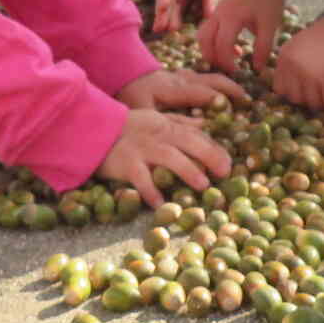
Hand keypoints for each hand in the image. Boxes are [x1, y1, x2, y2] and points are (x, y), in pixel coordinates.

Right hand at [97, 108, 231, 207]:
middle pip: (188, 143)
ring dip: (188, 170)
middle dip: (209, 156)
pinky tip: (160, 204)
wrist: (94, 128)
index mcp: (166, 125)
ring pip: (169, 158)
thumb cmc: (127, 126)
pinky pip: (141, 179)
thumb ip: (180, 122)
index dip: (214, 147)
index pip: (195, 135)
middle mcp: (157, 136)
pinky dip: (151, 191)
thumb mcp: (155, 118)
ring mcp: (142, 149)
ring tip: (203, 185)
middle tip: (225, 172)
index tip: (229, 161)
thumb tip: (205, 123)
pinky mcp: (127, 164)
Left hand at [117, 67, 247, 111]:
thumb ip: (167, 119)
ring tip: (242, 95)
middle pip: (212, 79)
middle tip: (247, 100)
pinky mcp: (180, 75)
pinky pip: (203, 76)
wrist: (119, 71)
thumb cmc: (130, 94)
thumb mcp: (143, 110)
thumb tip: (197, 127)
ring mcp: (182, 74)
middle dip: (231, 88)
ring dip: (226, 83)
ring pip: (210, 75)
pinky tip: (224, 91)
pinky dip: (216, 82)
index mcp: (174, 87)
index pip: (203, 92)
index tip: (236, 108)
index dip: (220, 99)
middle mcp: (182, 78)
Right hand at [197, 0, 286, 74]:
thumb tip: (257, 69)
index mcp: (232, 16)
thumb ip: (263, 48)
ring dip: (211, 52)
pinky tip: (235, 49)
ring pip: (202, 36)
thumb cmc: (269, 3)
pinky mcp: (217, 14)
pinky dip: (214, 44)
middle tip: (229, 70)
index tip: (238, 72)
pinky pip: (207, 32)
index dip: (227, 61)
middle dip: (214, 58)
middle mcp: (219, 14)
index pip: (222, 43)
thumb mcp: (270, 26)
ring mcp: (215, 13)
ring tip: (230, 61)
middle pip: (204, 40)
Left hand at [268, 14, 323, 111]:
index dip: (297, 90)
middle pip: (297, 100)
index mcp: (285, 57)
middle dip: (313, 96)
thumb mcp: (302, 46)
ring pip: (316, 105)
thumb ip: (295, 65)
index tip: (311, 84)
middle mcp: (294, 67)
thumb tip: (296, 92)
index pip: (281, 90)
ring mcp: (311, 75)